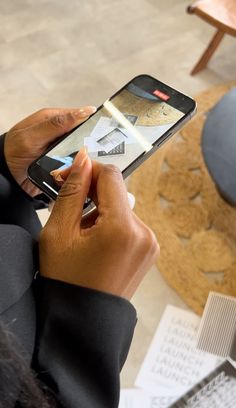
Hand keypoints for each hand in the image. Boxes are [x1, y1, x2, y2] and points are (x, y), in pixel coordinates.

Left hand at [4, 106, 95, 195]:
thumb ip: (55, 124)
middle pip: (84, 136)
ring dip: (86, 159)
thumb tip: (82, 112)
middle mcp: (59, 133)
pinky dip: (79, 169)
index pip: (79, 117)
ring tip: (91, 165)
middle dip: (91, 144)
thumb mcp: (33, 136)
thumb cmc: (13, 152)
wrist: (7, 178)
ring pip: (82, 152)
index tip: (105, 130)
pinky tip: (83, 173)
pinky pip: (76, 165)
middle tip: (97, 153)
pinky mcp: (62, 163)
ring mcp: (61, 149)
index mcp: (52, 119)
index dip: (92, 123)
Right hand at [39, 150, 158, 299]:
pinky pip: (129, 224)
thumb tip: (83, 161)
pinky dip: (111, 224)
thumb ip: (73, 191)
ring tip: (80, 232)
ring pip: (122, 207)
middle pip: (118, 192)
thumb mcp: (59, 233)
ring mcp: (149, 244)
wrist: (83, 320)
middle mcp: (144, 234)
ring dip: (101, 210)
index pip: (111, 176)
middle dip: (92, 192)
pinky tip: (95, 240)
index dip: (88, 170)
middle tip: (68, 204)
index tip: (69, 176)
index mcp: (123, 229)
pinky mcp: (148, 251)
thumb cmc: (67, 282)